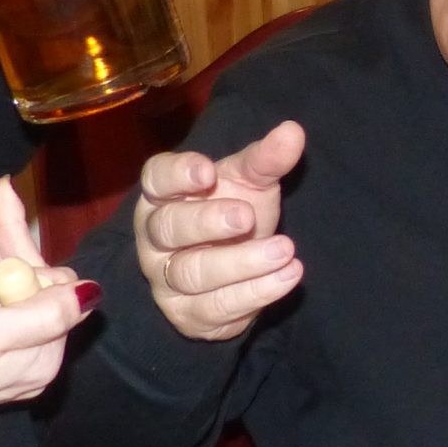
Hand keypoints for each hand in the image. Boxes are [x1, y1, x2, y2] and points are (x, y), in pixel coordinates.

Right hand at [137, 122, 308, 340]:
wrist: (239, 272)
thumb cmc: (232, 213)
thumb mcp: (251, 183)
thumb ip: (266, 160)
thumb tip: (292, 131)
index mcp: (163, 195)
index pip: (156, 179)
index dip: (177, 175)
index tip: (207, 172)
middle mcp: (155, 238)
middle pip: (168, 228)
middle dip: (207, 222)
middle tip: (247, 216)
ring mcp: (166, 280)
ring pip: (192, 273)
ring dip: (241, 263)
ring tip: (285, 250)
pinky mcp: (189, 315)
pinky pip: (216, 307)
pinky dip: (255, 292)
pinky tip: (287, 276)